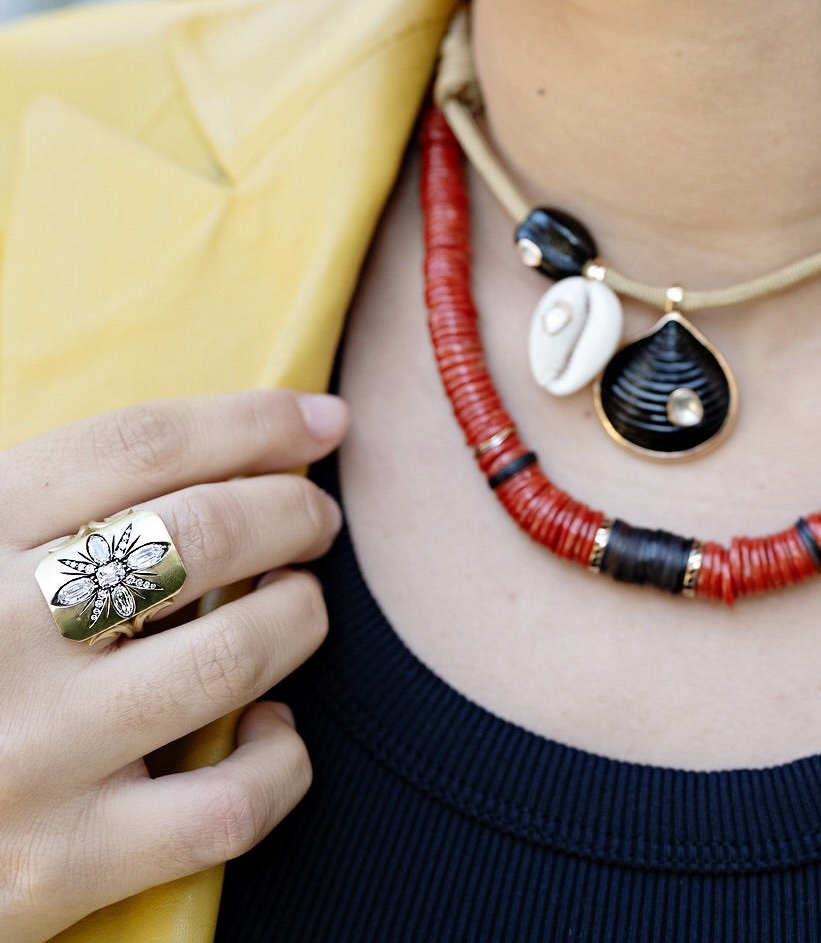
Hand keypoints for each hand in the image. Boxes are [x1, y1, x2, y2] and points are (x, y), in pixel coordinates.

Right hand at [0, 389, 345, 941]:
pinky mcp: (60, 867)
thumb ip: (46, 506)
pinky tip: (270, 731)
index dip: (251, 420)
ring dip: (299, 614)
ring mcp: (34, 753)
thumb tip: (229, 442)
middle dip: (292, 508)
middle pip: (204, 533)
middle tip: (314, 516)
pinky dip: (282, 760)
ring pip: (235, 652)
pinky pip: (228, 806)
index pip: (140, 444)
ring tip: (297, 605)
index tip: (318, 424)